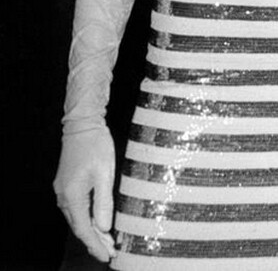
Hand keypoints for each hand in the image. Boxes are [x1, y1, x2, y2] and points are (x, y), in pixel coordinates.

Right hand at [53, 127, 116, 262]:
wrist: (82, 125)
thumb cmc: (96, 146)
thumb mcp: (105, 173)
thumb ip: (104, 201)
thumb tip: (105, 227)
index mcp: (72, 196)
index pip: (84, 229)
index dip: (96, 244)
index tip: (107, 256)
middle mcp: (63, 197)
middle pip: (79, 227)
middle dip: (95, 241)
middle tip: (110, 252)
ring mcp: (63, 191)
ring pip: (77, 219)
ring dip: (91, 231)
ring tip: (107, 241)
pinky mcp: (66, 185)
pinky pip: (76, 208)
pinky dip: (87, 218)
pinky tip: (97, 222)